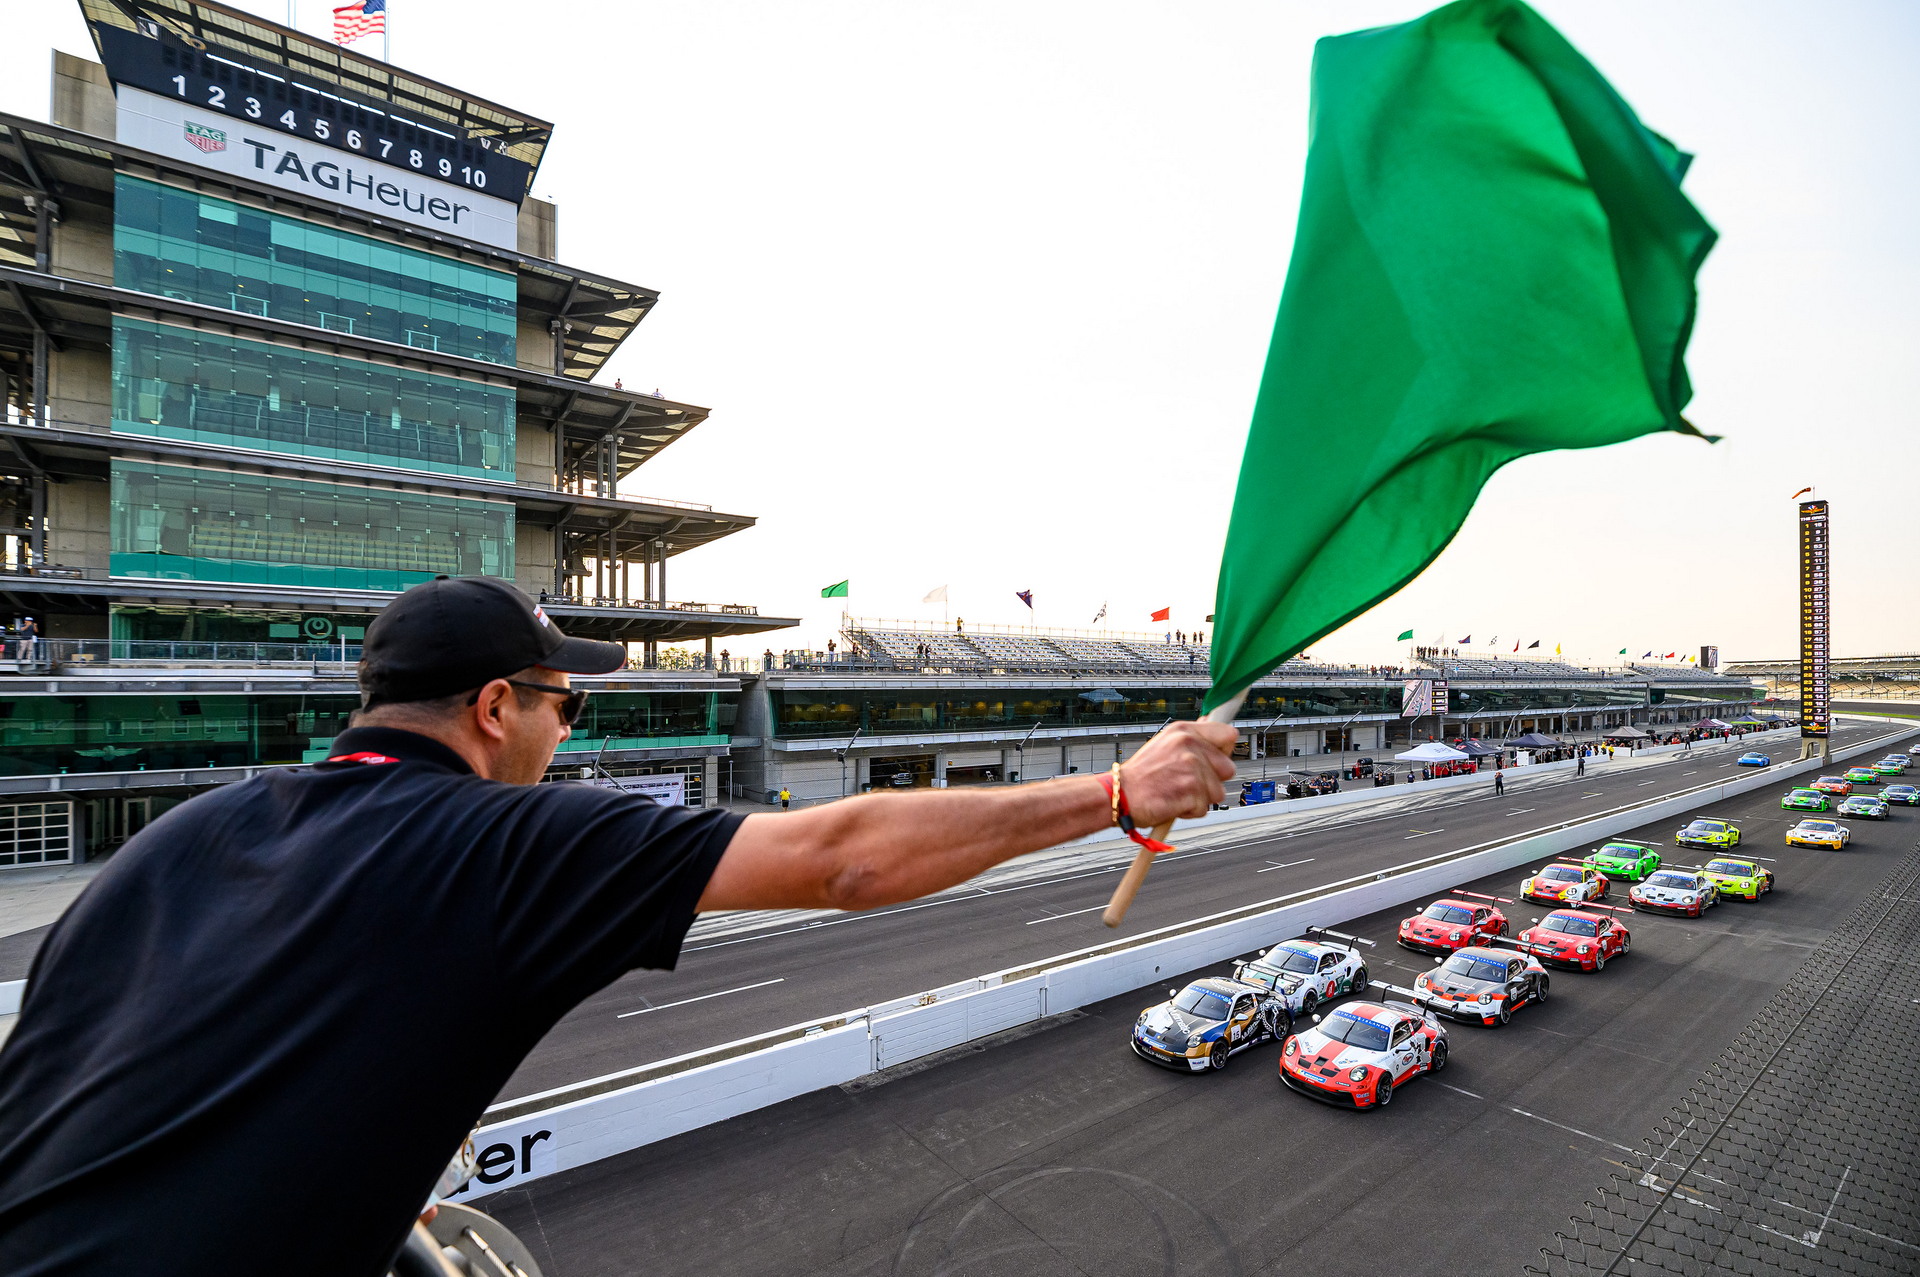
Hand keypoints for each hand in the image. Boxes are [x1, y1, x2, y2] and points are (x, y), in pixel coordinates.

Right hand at [1118, 720, 1238, 826]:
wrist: (1120, 795)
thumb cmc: (1140, 775)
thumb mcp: (1165, 745)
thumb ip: (1193, 741)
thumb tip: (1220, 735)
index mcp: (1184, 731)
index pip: (1227, 734)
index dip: (1224, 751)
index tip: (1214, 760)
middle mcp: (1189, 745)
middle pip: (1228, 768)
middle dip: (1212, 781)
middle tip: (1187, 783)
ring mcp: (1191, 767)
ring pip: (1217, 792)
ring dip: (1199, 799)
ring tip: (1176, 793)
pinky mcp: (1191, 791)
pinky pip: (1204, 809)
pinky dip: (1189, 812)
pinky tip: (1172, 803)